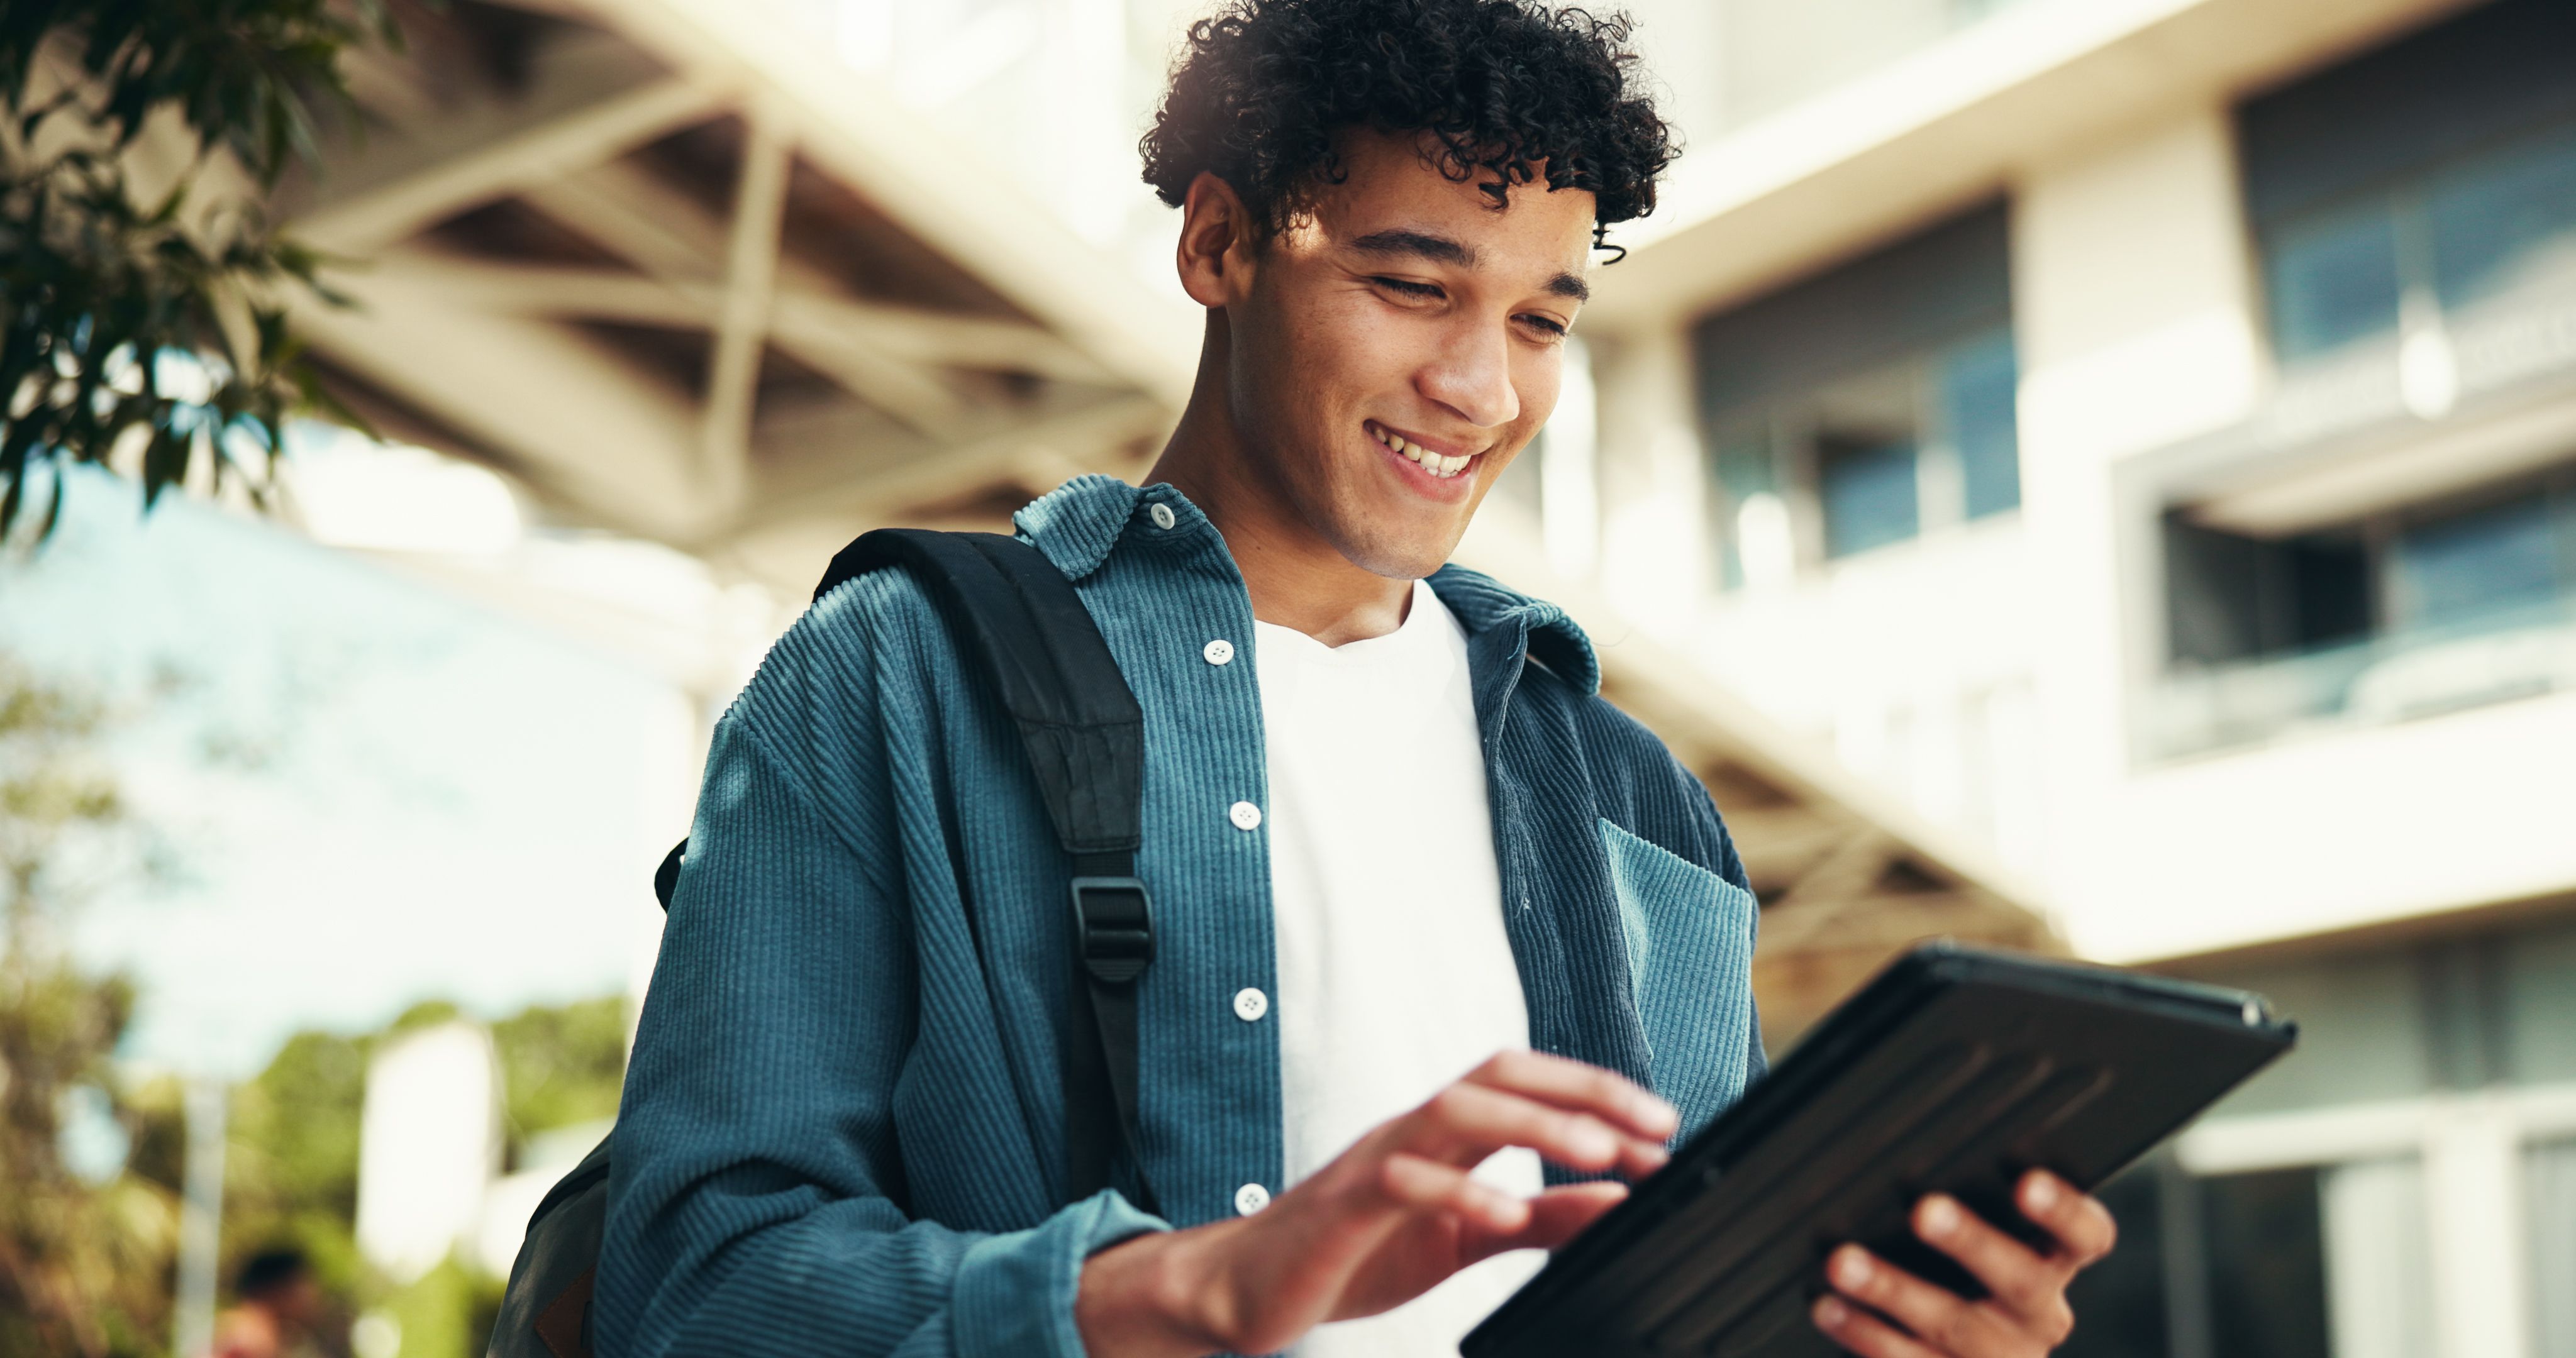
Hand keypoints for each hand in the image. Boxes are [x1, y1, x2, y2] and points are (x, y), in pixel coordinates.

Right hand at [1076, 1049, 1676, 1357]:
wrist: (1244, 1290)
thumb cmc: (1350, 1254)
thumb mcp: (1463, 1237)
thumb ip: (1539, 1217)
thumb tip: (1616, 1199)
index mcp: (1443, 1132)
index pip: (1527, 1082)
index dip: (1597, 1094)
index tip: (1662, 1127)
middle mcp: (1412, 1129)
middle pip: (1500, 1075)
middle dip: (1581, 1092)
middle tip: (1650, 1129)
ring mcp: (1375, 1158)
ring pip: (1456, 1110)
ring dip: (1534, 1124)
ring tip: (1597, 1155)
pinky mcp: (1345, 1203)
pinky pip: (1403, 1179)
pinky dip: (1460, 1189)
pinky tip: (1506, 1213)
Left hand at [1812, 1170, 2115, 1357]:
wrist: (1962, 1357)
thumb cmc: (1965, 1273)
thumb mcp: (1983, 1236)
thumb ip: (1967, 1196)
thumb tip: (1902, 1136)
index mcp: (2054, 1264)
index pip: (2085, 1236)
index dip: (2064, 1212)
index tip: (2028, 1183)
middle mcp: (2037, 1316)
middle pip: (2022, 1281)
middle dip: (1971, 1243)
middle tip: (1924, 1210)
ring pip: (1954, 1327)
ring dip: (1893, 1290)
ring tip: (1842, 1262)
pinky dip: (1865, 1333)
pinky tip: (1828, 1307)